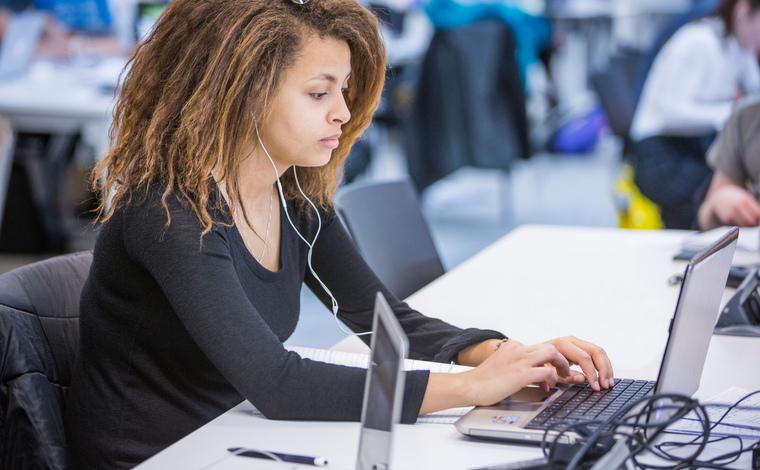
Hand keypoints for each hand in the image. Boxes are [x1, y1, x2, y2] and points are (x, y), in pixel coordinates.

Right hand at [461, 339, 577, 406]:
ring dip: (562, 365)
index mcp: (512, 346)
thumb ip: (516, 365)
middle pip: (549, 346)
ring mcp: (519, 360)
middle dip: (562, 359)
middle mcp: (517, 349)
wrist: (470, 386)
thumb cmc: (484, 381)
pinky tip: (548, 386)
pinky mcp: (521, 373)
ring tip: (563, 376)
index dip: (549, 359)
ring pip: (552, 353)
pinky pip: (546, 371)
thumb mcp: (501, 365)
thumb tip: (532, 374)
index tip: (552, 370)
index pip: (538, 347)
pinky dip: (552, 378)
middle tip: (565, 371)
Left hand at [543, 336, 613, 390]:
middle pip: (596, 351)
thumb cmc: (539, 364)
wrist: (532, 355)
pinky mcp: (580, 347)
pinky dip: (603, 365)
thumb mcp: (548, 372)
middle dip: (604, 370)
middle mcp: (571, 340)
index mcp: (562, 344)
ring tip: (609, 383)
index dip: (592, 373)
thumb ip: (565, 377)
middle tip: (606, 385)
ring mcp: (576, 342)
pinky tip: (605, 377)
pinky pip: (596, 354)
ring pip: (599, 351)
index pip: (584, 358)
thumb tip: (582, 379)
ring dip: (606, 368)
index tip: (596, 387)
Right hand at [711, 186, 759, 226]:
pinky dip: (741, 224)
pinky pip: (738, 226)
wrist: (719, 197)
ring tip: (747, 220)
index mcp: (744, 200)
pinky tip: (738, 219)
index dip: (759, 218)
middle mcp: (736, 207)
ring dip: (748, 225)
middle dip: (755, 223)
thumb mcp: (746, 198)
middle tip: (755, 221)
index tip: (759, 218)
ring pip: (745, 226)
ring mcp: (730, 214)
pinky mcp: (726, 220)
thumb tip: (759, 218)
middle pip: (751, 222)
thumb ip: (754, 207)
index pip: (757, 214)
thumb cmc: (736, 197)